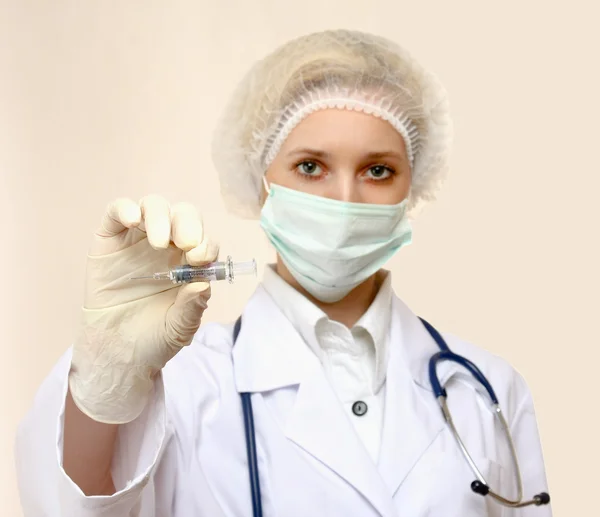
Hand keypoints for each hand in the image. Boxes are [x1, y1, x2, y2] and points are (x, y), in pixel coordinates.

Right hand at [69, 195, 218, 423]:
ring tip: (159, 241)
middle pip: (184, 216)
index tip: (200, 259)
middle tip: (186, 243)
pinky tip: (133, 220)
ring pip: (154, 207)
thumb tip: (204, 283)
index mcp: (190, 261)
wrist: (117, 351)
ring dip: (160, 217)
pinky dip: (126, 208)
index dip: (205, 244)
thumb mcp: (180, 328)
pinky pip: (117, 211)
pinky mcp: (110, 237)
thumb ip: (193, 307)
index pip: (204, 240)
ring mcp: (138, 238)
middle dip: (188, 224)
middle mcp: (168, 245)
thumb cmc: (155, 336)